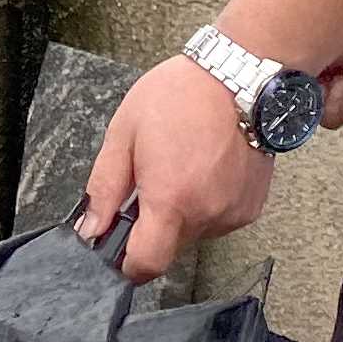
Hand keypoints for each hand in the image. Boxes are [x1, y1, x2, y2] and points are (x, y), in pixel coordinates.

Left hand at [76, 56, 274, 283]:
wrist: (239, 76)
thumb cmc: (181, 95)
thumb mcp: (124, 134)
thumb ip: (104, 187)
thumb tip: (91, 227)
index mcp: (171, 200)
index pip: (146, 265)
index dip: (127, 263)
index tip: (117, 248)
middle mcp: (206, 213)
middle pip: (169, 248)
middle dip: (153, 225)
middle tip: (151, 180)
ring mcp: (233, 212)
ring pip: (194, 233)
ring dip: (181, 212)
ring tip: (182, 165)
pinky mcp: (251, 206)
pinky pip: (218, 219)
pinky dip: (206, 203)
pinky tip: (205, 169)